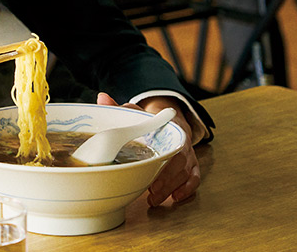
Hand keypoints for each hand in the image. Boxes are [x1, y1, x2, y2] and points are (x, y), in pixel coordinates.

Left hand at [97, 92, 199, 206]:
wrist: (171, 125)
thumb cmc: (149, 124)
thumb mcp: (136, 114)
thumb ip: (120, 108)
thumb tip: (102, 97)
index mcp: (168, 129)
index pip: (167, 141)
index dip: (162, 158)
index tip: (150, 168)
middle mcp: (180, 143)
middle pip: (178, 162)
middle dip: (166, 179)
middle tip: (151, 193)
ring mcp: (188, 156)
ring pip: (185, 173)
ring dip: (171, 187)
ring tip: (153, 199)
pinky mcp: (192, 167)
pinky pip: (195, 179)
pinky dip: (188, 189)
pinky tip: (176, 198)